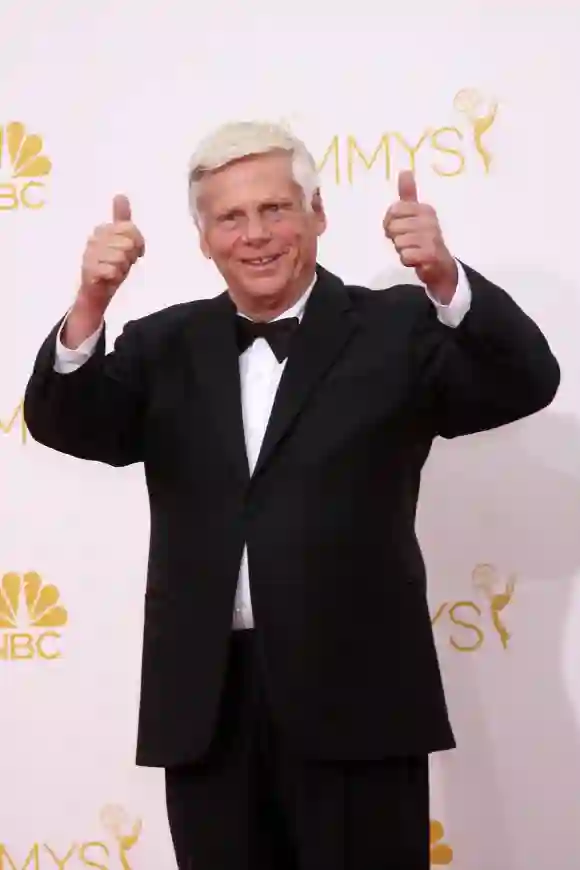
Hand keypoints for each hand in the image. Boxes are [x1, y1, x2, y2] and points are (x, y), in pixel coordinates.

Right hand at [78, 194, 144, 313]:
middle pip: (128, 243)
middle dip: (129, 257)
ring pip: (121, 258)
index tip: (131, 252)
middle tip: (121, 264)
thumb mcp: (123, 241)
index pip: (130, 229)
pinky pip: (112, 270)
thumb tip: (121, 194)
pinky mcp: (89, 270)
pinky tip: (109, 278)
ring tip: (114, 270)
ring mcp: (90, 254)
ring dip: (122, 269)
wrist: (98, 291)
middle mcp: (94, 238)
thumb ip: (123, 220)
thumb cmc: (112, 265)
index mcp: (103, 229)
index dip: (137, 244)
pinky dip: (115, 277)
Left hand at [383, 171, 457, 303]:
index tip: (400, 228)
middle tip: (408, 242)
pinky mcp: (430, 255)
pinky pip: (405, 256)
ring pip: (398, 242)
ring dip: (402, 250)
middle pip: (393, 227)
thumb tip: (405, 170)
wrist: (440, 266)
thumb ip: (408, 194)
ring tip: (413, 250)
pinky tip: (416, 260)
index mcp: (425, 209)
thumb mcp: (416, 214)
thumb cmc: (423, 239)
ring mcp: (431, 238)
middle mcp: (430, 221)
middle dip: (396, 238)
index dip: (389, 222)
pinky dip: (407, 260)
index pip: (393, 210)